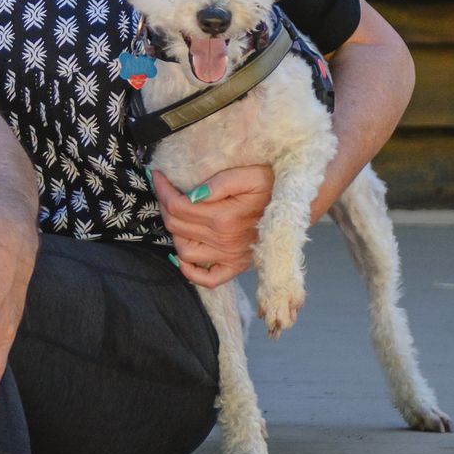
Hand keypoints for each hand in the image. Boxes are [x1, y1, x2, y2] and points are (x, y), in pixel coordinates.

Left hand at [154, 164, 273, 287]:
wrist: (296, 207)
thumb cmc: (271, 187)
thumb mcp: (250, 175)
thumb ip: (220, 183)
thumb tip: (192, 195)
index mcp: (225, 217)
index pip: (178, 206)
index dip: (163, 190)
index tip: (158, 176)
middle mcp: (224, 241)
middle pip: (176, 226)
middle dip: (164, 205)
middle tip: (165, 191)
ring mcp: (230, 257)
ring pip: (184, 251)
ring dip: (174, 232)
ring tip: (176, 215)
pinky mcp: (236, 267)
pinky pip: (207, 279)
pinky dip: (190, 271)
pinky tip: (183, 255)